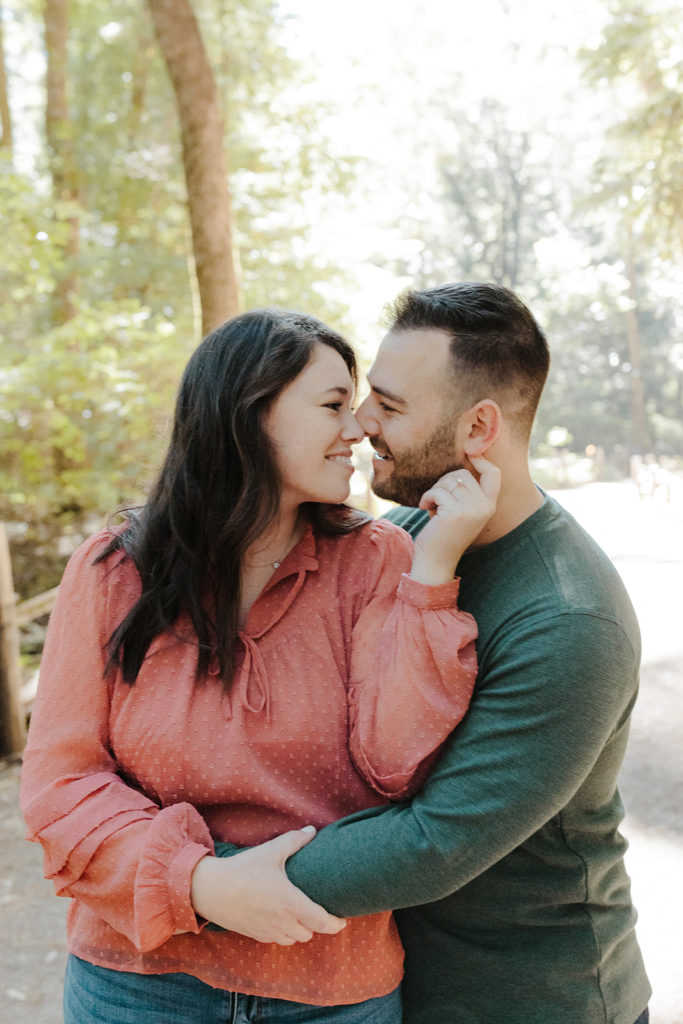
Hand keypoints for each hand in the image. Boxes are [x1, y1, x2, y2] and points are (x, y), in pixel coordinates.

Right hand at [190, 827, 345, 944]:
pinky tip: (278, 918)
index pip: (321, 921)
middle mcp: (282, 922)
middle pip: (309, 933)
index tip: (342, 921)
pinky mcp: (254, 934)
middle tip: (317, 911)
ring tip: (298, 915)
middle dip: (315, 925)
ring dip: (298, 930)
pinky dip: (281, 933)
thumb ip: (294, 840)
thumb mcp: (271, 851)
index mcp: (291, 903)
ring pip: (292, 939)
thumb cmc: (244, 869)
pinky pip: (275, 939)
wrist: (211, 890)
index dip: (334, 924)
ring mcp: (267, 931)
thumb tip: (311, 831)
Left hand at [411, 456, 500, 582]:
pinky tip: (425, 508)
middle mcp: (484, 506)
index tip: (468, 453)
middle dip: (445, 481)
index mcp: (490, 506)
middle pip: (464, 474)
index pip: (494, 473)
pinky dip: (427, 497)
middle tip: (437, 499)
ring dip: (435, 490)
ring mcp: (471, 509)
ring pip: (450, 480)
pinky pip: (437, 491)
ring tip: (432, 505)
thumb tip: (464, 459)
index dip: (482, 459)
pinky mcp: (455, 512)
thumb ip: (467, 491)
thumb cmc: (444, 533)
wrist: (436, 560)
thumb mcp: (462, 511)